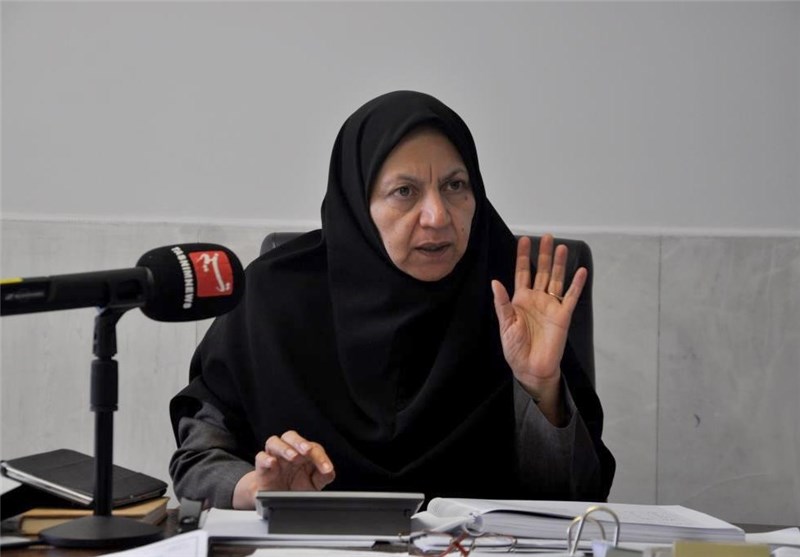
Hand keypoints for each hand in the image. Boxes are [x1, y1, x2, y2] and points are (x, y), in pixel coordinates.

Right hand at [232, 430, 335, 508]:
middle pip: (291, 436)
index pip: (312, 447)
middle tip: (307, 451)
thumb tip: (329, 472)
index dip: (321, 457)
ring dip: (284, 448)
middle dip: (300, 442)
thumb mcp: (313, 484)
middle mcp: (288, 451)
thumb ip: (323, 477)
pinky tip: (273, 463)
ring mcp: (273, 457)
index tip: (326, 469)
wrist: (276, 500)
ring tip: (293, 457)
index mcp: (303, 453)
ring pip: (274, 442)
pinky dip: (266, 458)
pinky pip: (260, 457)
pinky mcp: (261, 467)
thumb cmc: (296, 487)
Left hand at [491, 235, 586, 420]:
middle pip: (541, 271)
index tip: (523, 239)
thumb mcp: (505, 325)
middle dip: (544, 254)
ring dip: (559, 264)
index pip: (522, 272)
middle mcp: (537, 299)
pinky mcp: (563, 315)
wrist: (531, 367)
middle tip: (547, 236)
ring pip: (556, 279)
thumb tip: (496, 282)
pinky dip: (576, 284)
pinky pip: (571, 296)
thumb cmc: (515, 348)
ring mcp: (551, 306)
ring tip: (562, 247)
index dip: (522, 256)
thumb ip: (502, 303)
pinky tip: (580, 271)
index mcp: (520, 299)